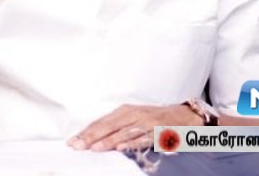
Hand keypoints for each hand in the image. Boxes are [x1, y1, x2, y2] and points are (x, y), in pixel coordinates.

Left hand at [67, 104, 199, 151]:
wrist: (185, 116)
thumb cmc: (156, 119)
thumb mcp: (134, 118)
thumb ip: (116, 126)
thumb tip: (93, 138)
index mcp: (126, 111)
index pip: (102, 122)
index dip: (86, 132)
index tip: (72, 141)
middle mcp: (134, 114)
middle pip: (109, 125)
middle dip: (92, 136)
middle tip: (78, 146)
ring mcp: (147, 122)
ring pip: (124, 132)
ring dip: (109, 140)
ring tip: (95, 148)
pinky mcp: (159, 131)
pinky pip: (144, 137)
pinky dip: (133, 142)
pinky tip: (122, 148)